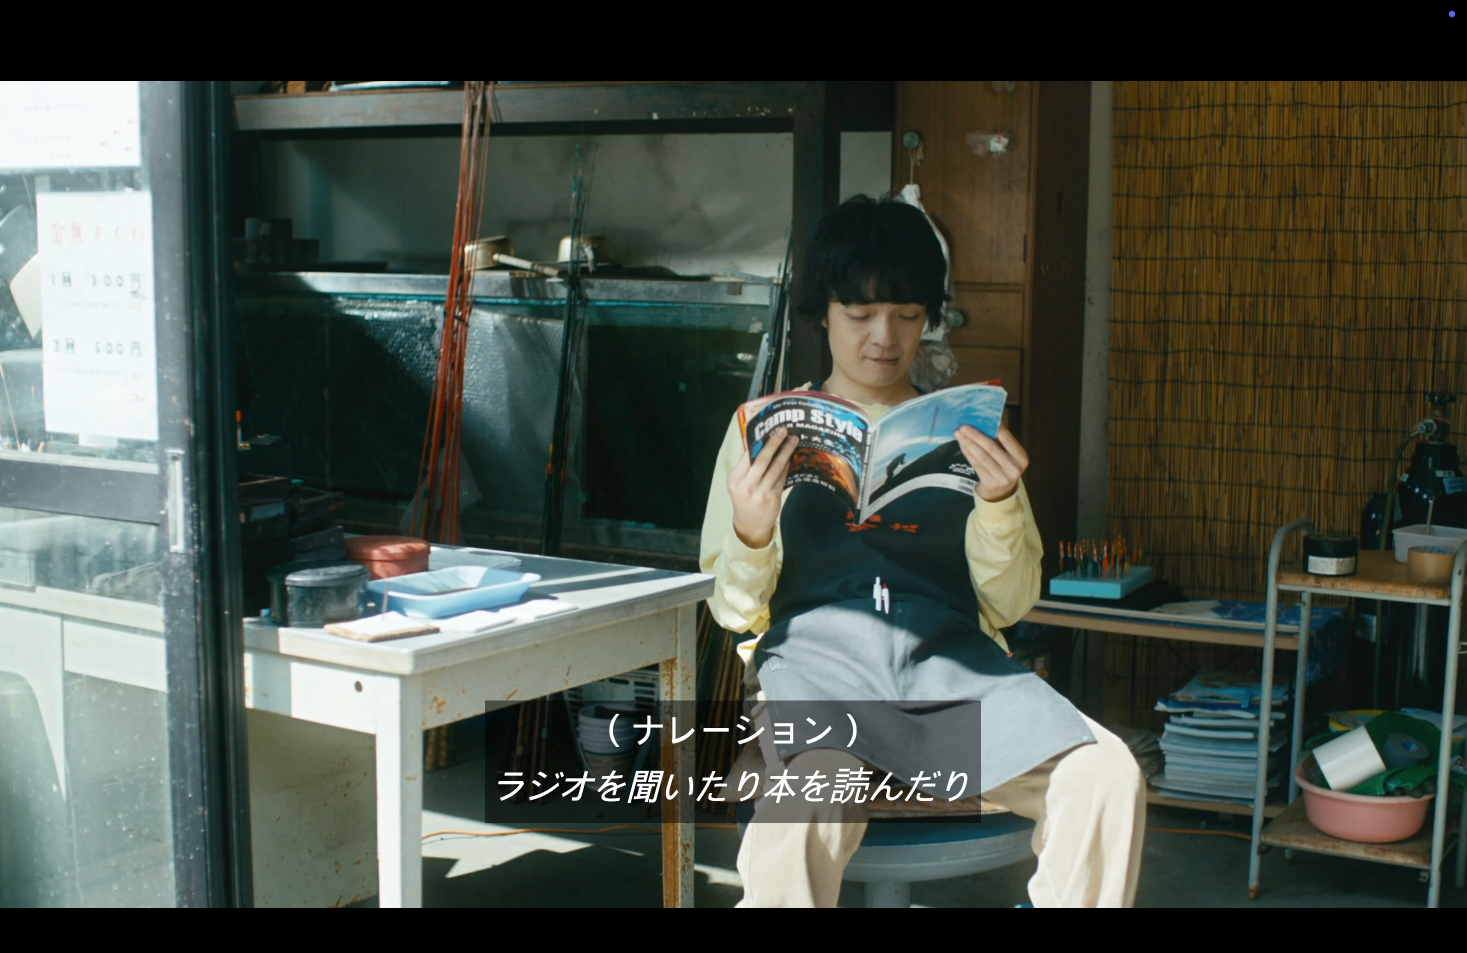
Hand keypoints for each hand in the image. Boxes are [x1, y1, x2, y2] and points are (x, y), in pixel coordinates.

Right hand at [728, 428, 798, 548]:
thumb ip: (745, 466)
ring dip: (785, 452)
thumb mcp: (737, 483)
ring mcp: (761, 492)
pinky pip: (782, 477)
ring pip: (775, 468)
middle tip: (783, 430)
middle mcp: (747, 486)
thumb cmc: (743, 499)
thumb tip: (755, 443)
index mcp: (735, 479)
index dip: (759, 442)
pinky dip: (786, 466)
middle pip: (762, 460)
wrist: (750, 525)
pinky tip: (790, 457)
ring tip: (793, 440)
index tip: (768, 430)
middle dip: (774, 443)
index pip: (747, 457)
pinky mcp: (774, 497)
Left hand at [955, 424, 1028, 502]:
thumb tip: (986, 420)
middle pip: (992, 447)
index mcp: (1021, 457)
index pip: (1007, 439)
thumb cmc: (1003, 467)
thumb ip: (1000, 441)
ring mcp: (1002, 477)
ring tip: (959, 434)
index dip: (994, 427)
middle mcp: (1014, 468)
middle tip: (963, 426)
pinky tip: (962, 445)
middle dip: (976, 435)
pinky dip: (968, 453)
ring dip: (968, 443)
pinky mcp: (990, 483)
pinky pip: (976, 465)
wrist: (999, 494)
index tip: (981, 418)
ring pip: (982, 456)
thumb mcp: (1008, 455)